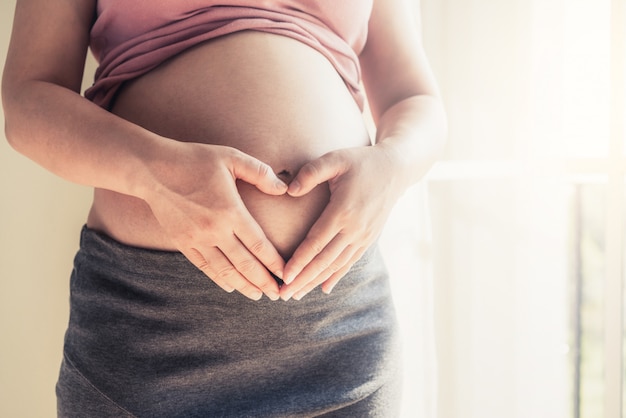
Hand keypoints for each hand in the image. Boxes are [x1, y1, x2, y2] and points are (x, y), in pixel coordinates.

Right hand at [140, 141, 287, 300]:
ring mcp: (197, 239)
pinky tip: (230, 286)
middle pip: (245, 264)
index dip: (275, 263)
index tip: (286, 274)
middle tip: (278, 294)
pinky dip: (219, 279)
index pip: (259, 245)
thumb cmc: (194, 160)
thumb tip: (284, 189)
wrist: (152, 169)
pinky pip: (204, 267)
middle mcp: (214, 230)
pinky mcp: (182, 243)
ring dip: (243, 286)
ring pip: (225, 271)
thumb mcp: (231, 157)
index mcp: (231, 211)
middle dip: (264, 282)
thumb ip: (260, 173)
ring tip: (258, 295)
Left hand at [279, 144, 405, 300]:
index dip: (299, 261)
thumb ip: (311, 172)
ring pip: (336, 265)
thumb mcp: (335, 158)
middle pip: (324, 260)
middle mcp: (354, 228)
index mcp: (343, 211)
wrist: (396, 169)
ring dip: (315, 281)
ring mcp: (364, 236)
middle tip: (282, 295)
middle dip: (302, 279)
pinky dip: (336, 276)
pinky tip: (324, 288)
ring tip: (296, 295)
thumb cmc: (361, 161)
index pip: (316, 242)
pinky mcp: (369, 238)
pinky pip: (350, 262)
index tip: (284, 276)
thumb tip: (289, 191)